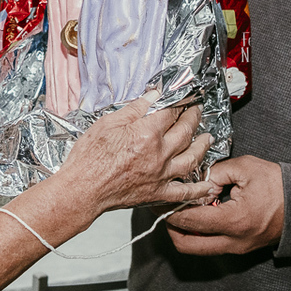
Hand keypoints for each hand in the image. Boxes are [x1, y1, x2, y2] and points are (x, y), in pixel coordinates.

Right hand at [62, 94, 216, 211]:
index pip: (171, 112)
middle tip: (196, 109)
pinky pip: (185, 192)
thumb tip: (153, 97)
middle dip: (194, 117)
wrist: (82, 189)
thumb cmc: (89, 157)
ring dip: (203, 146)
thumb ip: (134, 109)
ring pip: (192, 158)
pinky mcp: (158, 193)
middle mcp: (159, 154)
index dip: (179, 101)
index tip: (183, 96)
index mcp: (147, 133)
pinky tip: (208, 184)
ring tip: (208, 137)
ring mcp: (161, 175)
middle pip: (185, 131)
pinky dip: (199, 189)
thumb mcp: (108, 122)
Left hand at [163, 155, 283, 254]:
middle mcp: (233, 241)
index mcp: (233, 221)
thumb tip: (198, 179)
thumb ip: (216, 172)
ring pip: (198, 248)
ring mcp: (236, 248)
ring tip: (182, 208)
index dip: (170, 209)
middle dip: (171, 227)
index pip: (189, 220)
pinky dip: (200, 231)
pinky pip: (211, 244)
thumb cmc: (279, 186)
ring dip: (185, 230)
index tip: (160, 198)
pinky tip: (201, 212)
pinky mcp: (239, 247)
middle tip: (165, 208)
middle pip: (187, 245)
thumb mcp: (245, 168)